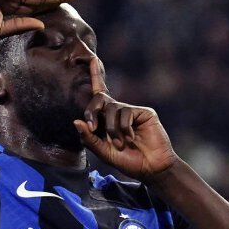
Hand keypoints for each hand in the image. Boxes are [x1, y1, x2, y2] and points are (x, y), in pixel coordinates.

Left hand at [73, 58, 178, 179]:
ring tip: (120, 143)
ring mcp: (132, 111)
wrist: (151, 168)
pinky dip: (124, 128)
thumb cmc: (129, 161)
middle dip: (92, 111)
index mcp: (107, 120)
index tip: (93, 59)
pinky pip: (126, 113)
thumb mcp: (104, 153)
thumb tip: (76, 122)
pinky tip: (131, 138)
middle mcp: (118, 112)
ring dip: (112, 129)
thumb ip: (90, 139)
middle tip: (92, 127)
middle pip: (100, 98)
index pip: (99, 94)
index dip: (96, 76)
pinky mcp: (144, 112)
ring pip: (112, 109)